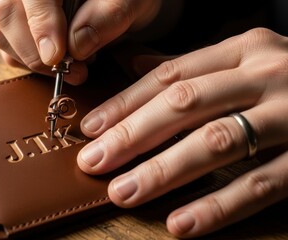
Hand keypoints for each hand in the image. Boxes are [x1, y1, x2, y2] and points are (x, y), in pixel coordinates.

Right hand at [0, 0, 160, 84]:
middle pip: (5, 13)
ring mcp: (13, 1)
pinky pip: (6, 47)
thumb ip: (107, 17)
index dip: (41, 25)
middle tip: (73, 71)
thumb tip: (76, 46)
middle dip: (37, 51)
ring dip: (34, 60)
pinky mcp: (12, 21)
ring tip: (72, 66)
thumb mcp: (130, 1)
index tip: (57, 56)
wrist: (117, 1)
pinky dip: (31, 62)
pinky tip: (57, 60)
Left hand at [77, 27, 287, 237]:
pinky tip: (181, 224)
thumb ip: (191, 67)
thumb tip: (131, 64)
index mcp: (245, 49)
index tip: (91, 128)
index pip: (170, 76)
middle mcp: (267, 76)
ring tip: (123, 192)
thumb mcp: (245, 60)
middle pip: (184, 105)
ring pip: (216, 143)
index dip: (126, 103)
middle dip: (132, 135)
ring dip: (163, 171)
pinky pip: (260, 185)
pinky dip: (218, 206)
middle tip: (93, 161)